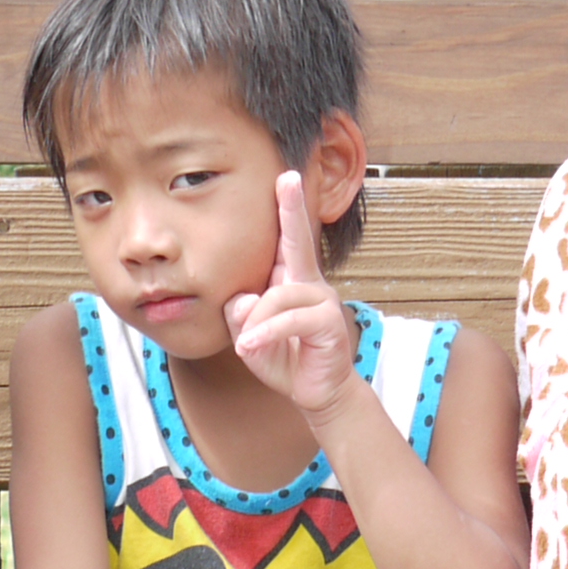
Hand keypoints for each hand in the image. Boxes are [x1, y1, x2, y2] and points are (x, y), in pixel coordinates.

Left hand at [221, 172, 360, 419]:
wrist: (314, 392)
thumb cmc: (283, 358)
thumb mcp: (249, 337)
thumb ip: (238, 316)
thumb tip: (244, 299)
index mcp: (290, 280)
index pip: (287, 240)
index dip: (287, 208)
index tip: (285, 177)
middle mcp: (309, 283)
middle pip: (298, 242)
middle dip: (292, 208)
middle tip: (288, 177)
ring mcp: (322, 300)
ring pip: (277, 297)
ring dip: (256, 324)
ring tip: (246, 345)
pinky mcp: (329, 322)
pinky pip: (289, 319)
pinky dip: (266, 333)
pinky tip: (249, 348)